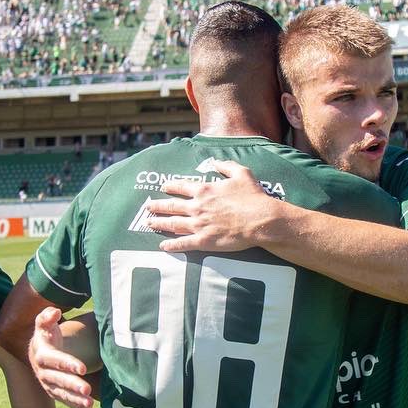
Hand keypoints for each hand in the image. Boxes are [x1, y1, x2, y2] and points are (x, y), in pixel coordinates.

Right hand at [29, 307, 94, 407]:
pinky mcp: (54, 392)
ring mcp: (48, 384)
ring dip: (75, 399)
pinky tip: (88, 407)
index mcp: (42, 354)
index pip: (54, 360)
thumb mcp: (44, 323)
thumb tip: (54, 312)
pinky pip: (64, 400)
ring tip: (89, 403)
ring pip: (61, 393)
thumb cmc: (46, 334)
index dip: (67, 363)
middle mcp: (43, 371)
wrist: (39, 351)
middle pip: (58, 379)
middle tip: (87, 389)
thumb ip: (47, 316)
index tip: (82, 368)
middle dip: (72, 385)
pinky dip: (75, 405)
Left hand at [144, 160, 279, 252]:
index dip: (170, 186)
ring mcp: (199, 224)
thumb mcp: (242, 173)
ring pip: (173, 224)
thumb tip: (215, 162)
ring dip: (159, 223)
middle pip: (171, 206)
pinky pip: (183, 243)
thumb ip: (226, 166)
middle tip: (147, 206)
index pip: (181, 186)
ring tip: (149, 223)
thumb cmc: (253, 197)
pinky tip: (163, 246)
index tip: (163, 186)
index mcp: (204, 190)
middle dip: (158, 206)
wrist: (260, 220)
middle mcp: (197, 207)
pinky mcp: (204, 241)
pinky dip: (172, 245)